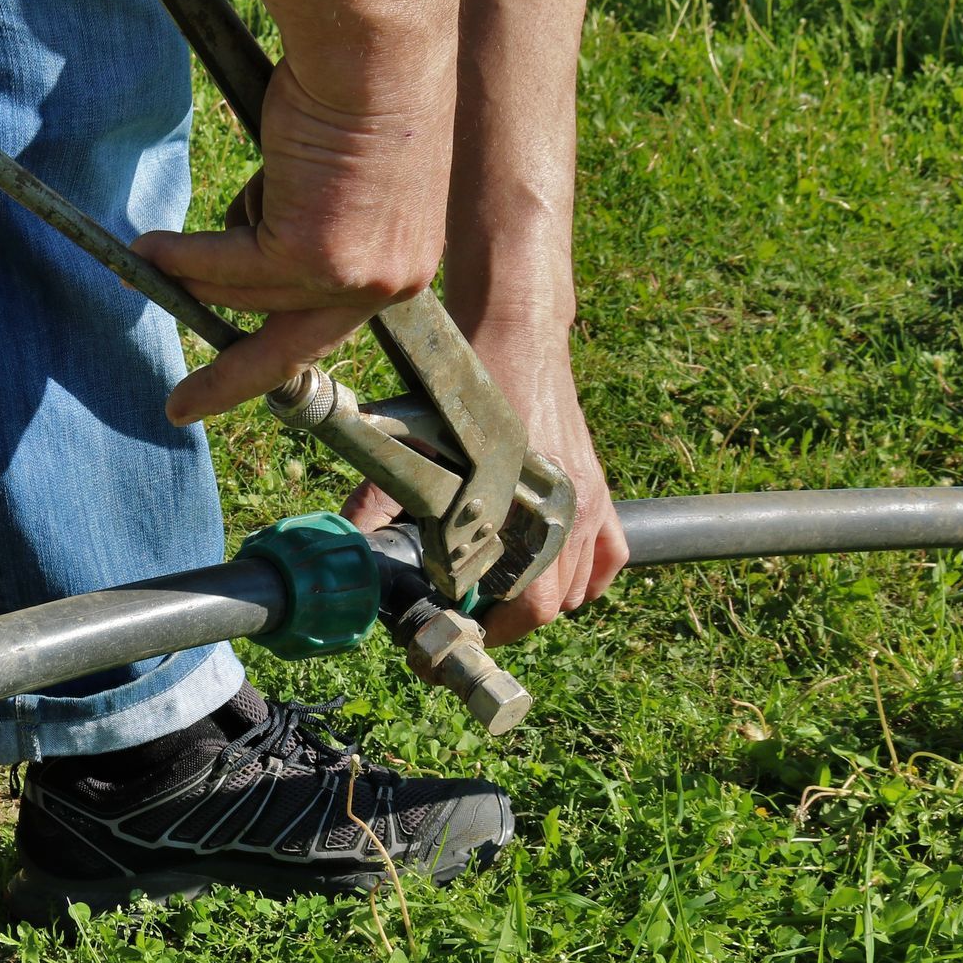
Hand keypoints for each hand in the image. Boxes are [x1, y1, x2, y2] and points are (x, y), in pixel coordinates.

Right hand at [130, 57, 453, 425]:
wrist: (373, 46)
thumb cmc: (361, 84)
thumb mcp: (338, 173)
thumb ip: (304, 217)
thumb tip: (244, 238)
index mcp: (404, 264)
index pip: (330, 325)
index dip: (278, 353)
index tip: (249, 379)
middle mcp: (388, 282)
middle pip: (287, 339)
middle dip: (228, 377)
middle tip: (182, 404)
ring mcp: (351, 273)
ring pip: (247, 290)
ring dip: (189, 276)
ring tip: (141, 258)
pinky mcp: (312, 254)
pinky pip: (227, 263)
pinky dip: (181, 255)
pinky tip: (145, 249)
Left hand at [342, 315, 626, 644]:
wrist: (517, 333)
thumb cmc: (469, 390)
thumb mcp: (416, 444)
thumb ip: (382, 497)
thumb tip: (351, 541)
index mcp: (523, 510)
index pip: (524, 605)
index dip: (488, 629)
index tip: (455, 629)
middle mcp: (566, 513)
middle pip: (550, 605)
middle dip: (509, 620)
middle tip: (470, 616)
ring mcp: (589, 502)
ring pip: (578, 588)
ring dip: (542, 599)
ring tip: (501, 593)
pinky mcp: (600, 488)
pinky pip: (610, 556)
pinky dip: (587, 576)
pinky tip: (556, 575)